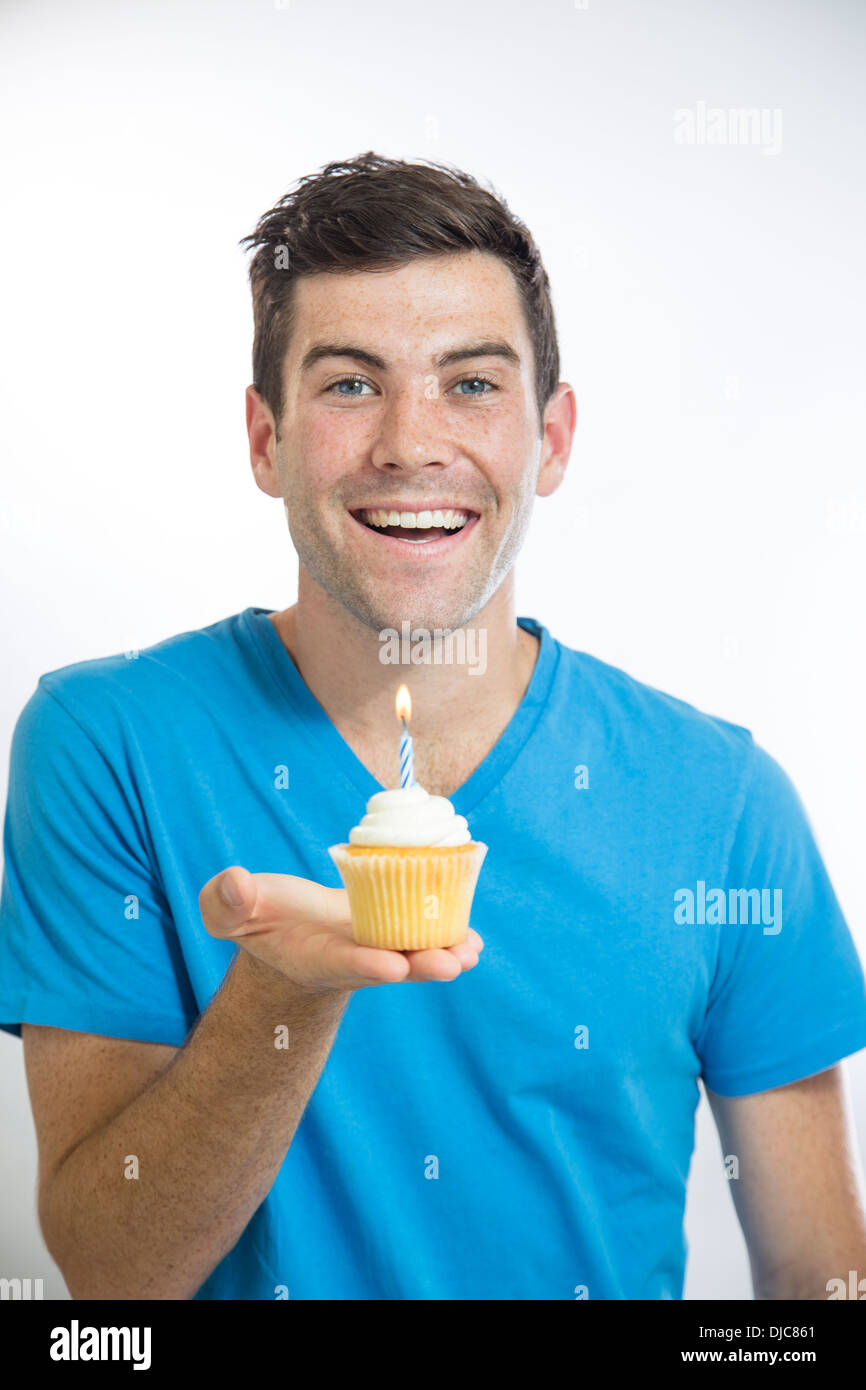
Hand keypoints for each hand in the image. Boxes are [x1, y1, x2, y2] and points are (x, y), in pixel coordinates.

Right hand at [199, 866, 483, 993]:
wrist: (287, 930)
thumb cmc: (256, 918)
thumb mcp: (230, 912)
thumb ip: (225, 902)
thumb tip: (232, 883)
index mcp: (312, 956)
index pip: (341, 962)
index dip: (365, 964)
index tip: (391, 966)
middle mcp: (350, 958)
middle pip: (390, 966)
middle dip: (420, 967)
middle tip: (451, 965)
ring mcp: (375, 948)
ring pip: (415, 955)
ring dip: (445, 954)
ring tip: (472, 950)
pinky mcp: (391, 933)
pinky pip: (424, 937)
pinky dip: (449, 937)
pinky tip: (474, 939)